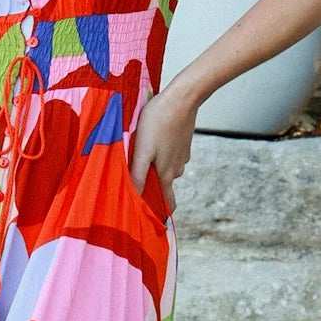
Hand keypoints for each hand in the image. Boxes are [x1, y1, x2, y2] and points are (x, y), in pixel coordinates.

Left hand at [128, 88, 196, 214]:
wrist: (182, 99)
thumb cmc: (157, 122)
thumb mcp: (142, 150)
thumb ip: (138, 175)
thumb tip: (136, 197)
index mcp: (166, 173)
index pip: (168, 202)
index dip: (163, 212)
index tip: (159, 221)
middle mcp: (177, 168)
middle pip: (165, 184)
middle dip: (155, 186)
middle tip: (141, 179)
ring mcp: (183, 155)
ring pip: (168, 167)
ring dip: (159, 165)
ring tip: (145, 155)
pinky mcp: (183, 142)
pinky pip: (172, 152)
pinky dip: (164, 151)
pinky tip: (156, 139)